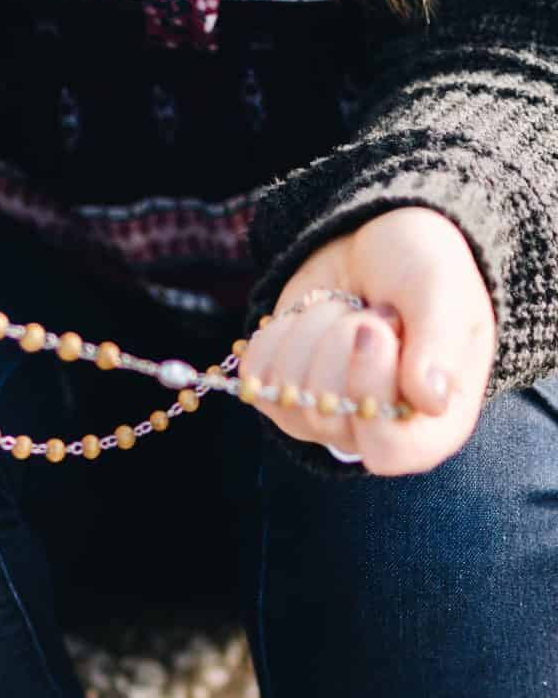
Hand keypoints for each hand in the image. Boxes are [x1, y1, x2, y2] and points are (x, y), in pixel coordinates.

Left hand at [239, 207, 495, 474]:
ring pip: (288, 394)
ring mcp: (325, 419)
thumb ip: (441, 342)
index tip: (371, 329)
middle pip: (326, 416)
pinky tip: (311, 319)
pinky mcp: (283, 397)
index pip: (391, 451)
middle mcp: (379, 431)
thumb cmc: (420, 268)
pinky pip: (256, 377)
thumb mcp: (441, 287)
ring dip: (311, 332)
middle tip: (370, 313)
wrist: (373, 246)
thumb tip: (432, 401)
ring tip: (346, 312)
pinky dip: (279, 333)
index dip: (369, 391)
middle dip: (339, 343)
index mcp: (436, 420)